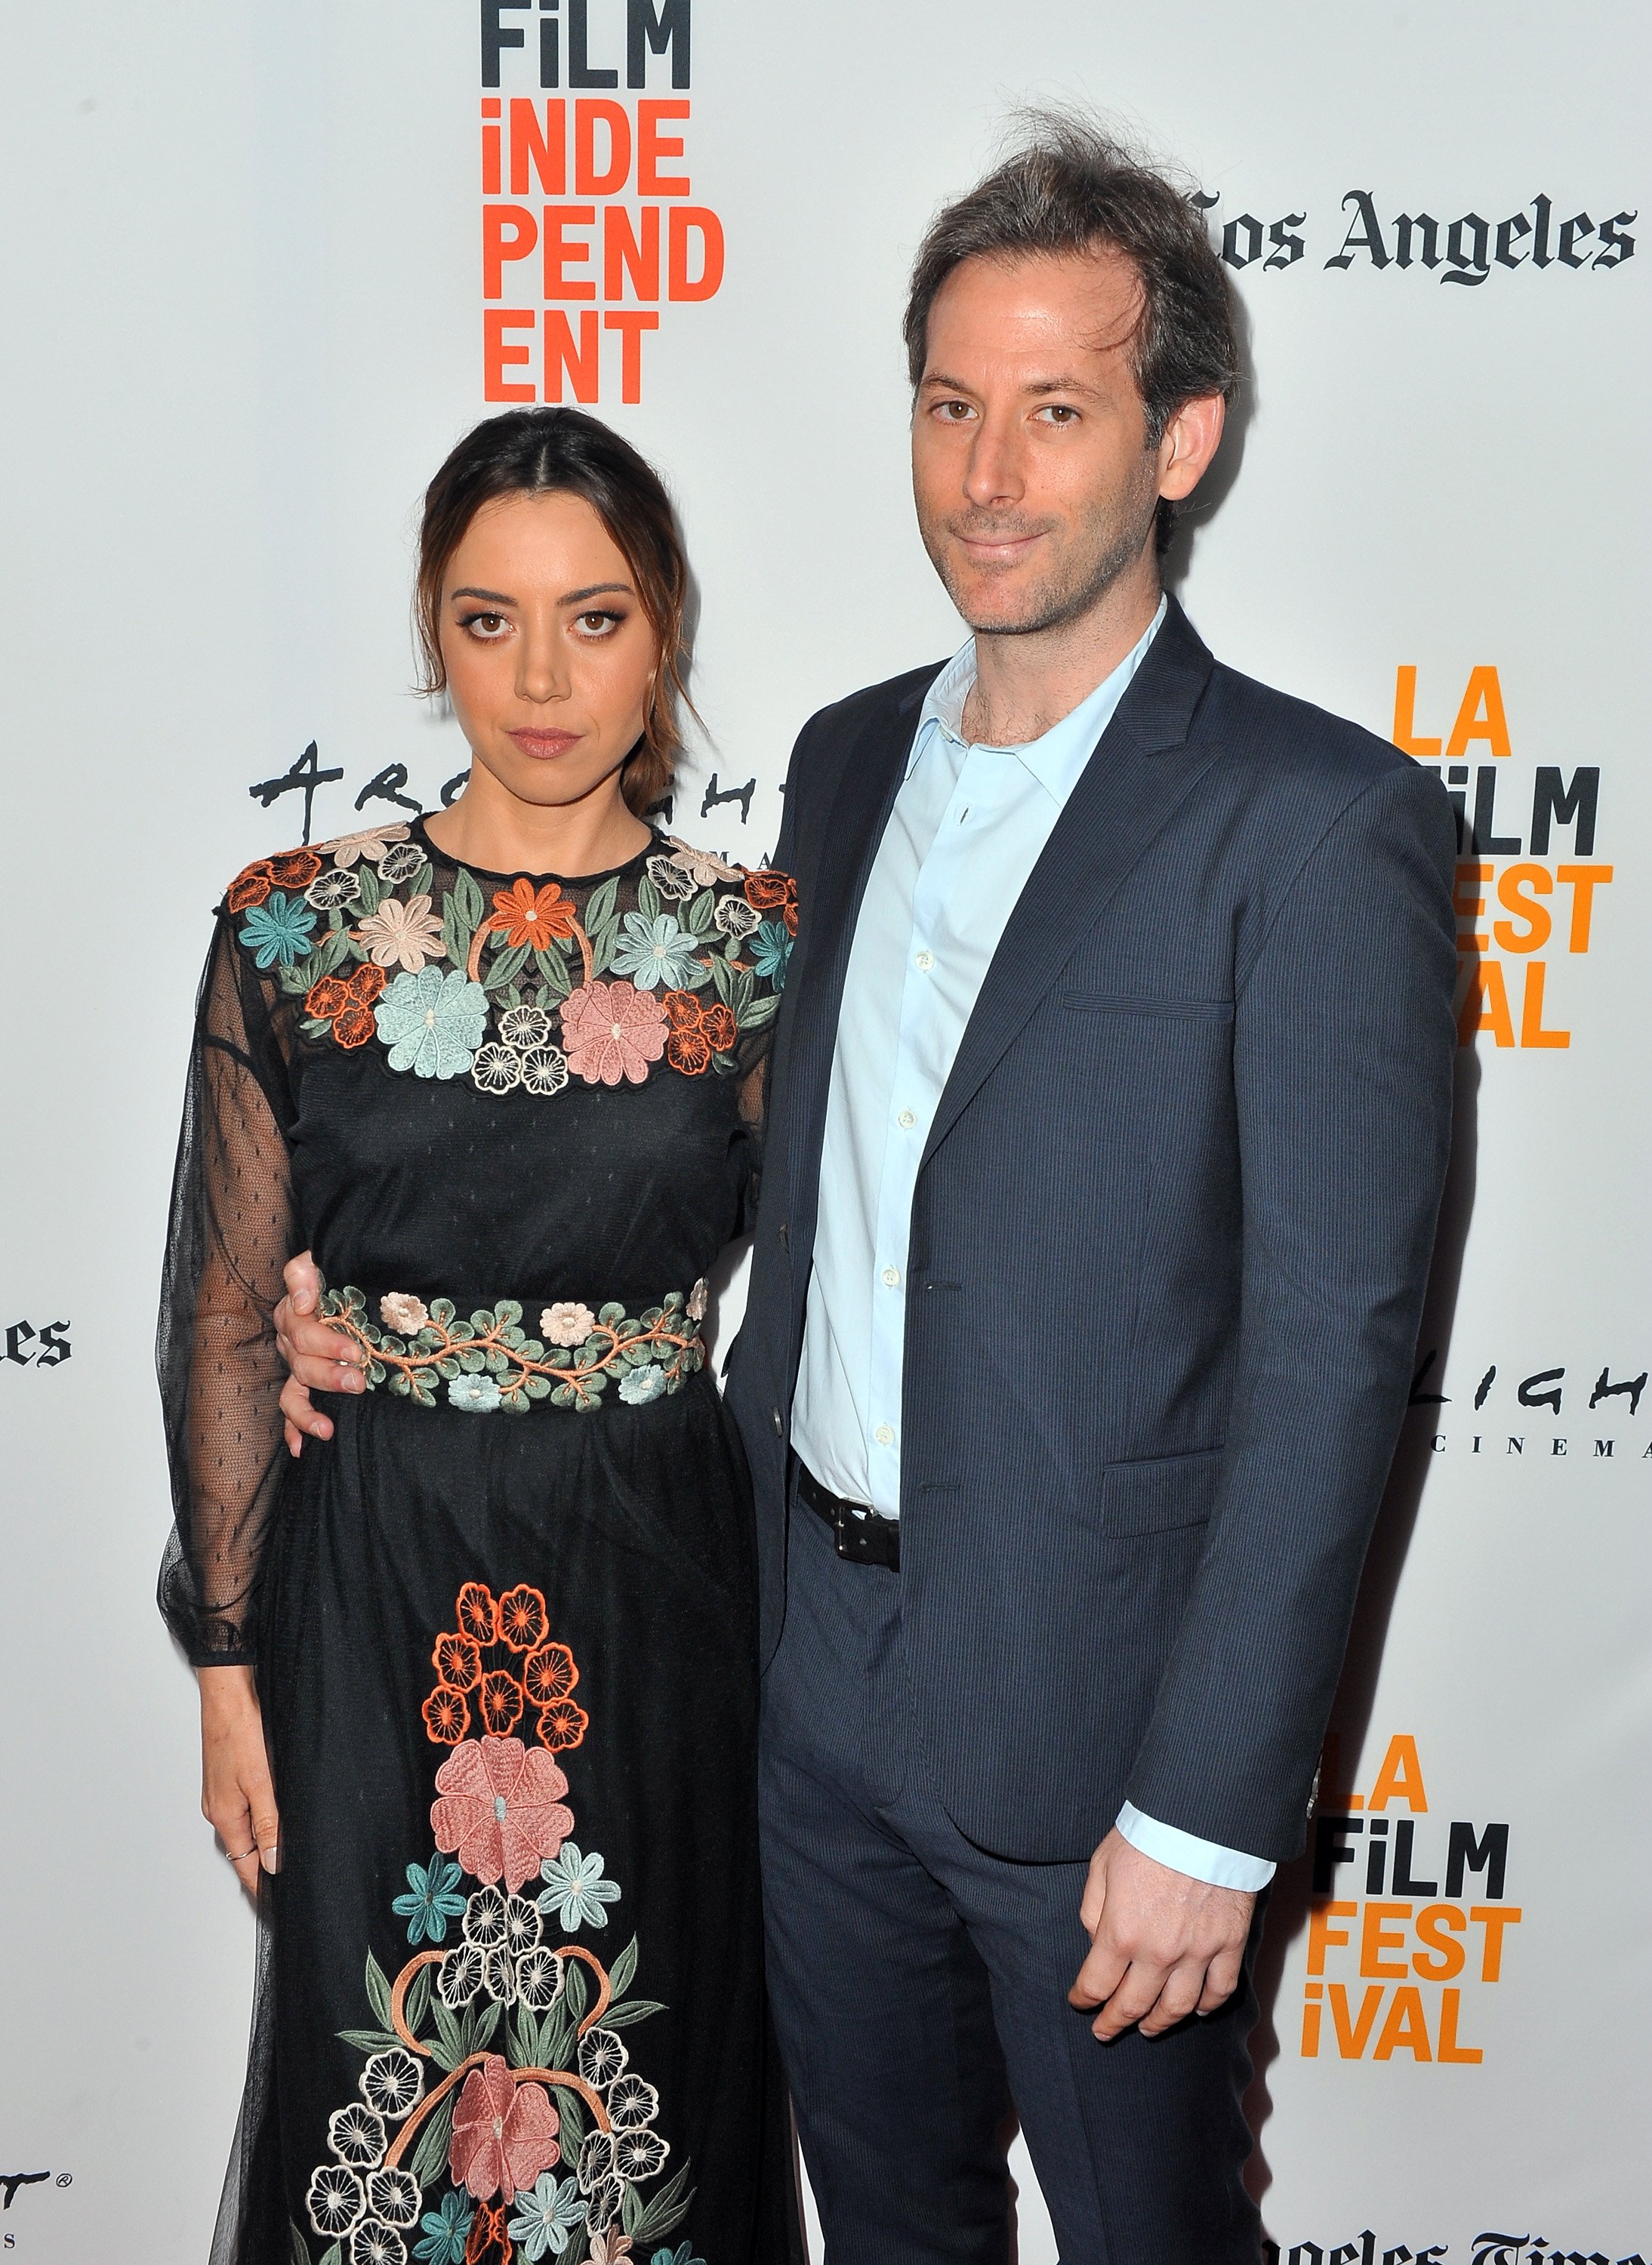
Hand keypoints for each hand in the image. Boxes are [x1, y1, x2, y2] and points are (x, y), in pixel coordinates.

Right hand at [198, 1665, 279, 1891]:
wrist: (228, 1692)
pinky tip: (278, 1816)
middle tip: (288, 1885)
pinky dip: (262, 1818)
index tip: (277, 1905)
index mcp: (225, 1816)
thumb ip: (269, 1824)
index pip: (245, 1866)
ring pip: (247, 1828)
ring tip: (287, 1857)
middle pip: (244, 1851)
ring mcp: (223, 1792)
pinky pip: (248, 1807)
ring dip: (265, 1843)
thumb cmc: (239, 1731)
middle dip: (264, 1868)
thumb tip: (273, 1862)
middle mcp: (220, 1808)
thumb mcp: (261, 1783)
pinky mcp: (231, 1775)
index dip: (261, 1887)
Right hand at [274, 1249, 361, 1455]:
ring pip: (294, 1389)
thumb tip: (301, 1301)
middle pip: (300, 1361)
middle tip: (359, 1381)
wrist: (350, 1286)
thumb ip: (305, 1271)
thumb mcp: (322, 1261)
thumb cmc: (340, 1274)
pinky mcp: (302, 1383)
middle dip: (329, 1375)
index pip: (301, 1327)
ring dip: (308, 1411)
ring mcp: (295, 1363)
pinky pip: (291, 1407)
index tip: (354, 1349)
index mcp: (296, 1310)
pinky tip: (301, 1448)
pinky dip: (294, 1429)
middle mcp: (291, 1338)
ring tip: (327, 1427)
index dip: (325, 1341)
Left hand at [1068, 1828, 1254, 2040]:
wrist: (1202, 1819)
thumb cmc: (1149, 1834)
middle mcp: (1158, 1953)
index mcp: (1121, 1933)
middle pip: (1134, 2005)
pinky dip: (1209, 2005)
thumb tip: (1095, 1940)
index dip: (1084, 1999)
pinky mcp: (1229, 1944)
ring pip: (1178, 2007)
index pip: (1096, 1984)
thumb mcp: (1102, 1865)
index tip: (1079, 2002)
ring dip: (1160, 2023)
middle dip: (1115, 2022)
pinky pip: (1220, 1989)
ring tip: (1148, 2028)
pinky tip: (1198, 2009)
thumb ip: (1093, 1909)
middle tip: (1105, 2031)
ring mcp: (1197, 1953)